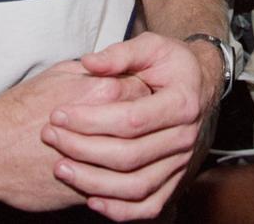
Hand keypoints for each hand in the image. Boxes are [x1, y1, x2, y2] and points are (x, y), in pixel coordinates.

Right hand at [0, 60, 150, 211]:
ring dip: (136, 159)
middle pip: (147, 127)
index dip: (145, 93)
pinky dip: (117, 185)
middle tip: (140, 126)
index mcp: (103, 91)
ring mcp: (100, 162)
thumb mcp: (58, 74)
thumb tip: (114, 71)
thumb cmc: (19, 109)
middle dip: (147, 127)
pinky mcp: (87, 191)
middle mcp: (108, 126)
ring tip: (125, 150)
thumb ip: (93, 71)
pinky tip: (110, 174)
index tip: (140, 97)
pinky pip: (118, 191)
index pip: (145, 90)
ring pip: (136, 164)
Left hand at [42, 32, 216, 219]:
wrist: (202, 84)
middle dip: (82, 149)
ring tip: (61, 168)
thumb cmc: (172, 63)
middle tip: (50, 137)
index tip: (58, 114)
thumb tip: (89, 62)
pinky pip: (149, 206)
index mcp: (182, 103)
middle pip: (129, 156)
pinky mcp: (176, 180)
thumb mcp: (152, 46)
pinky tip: (91, 200)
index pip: (131, 120)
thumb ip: (120, 54)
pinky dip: (120, 210)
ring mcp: (182, 163)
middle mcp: (185, 138)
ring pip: (136, 186)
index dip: (90, 120)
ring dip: (94, 182)